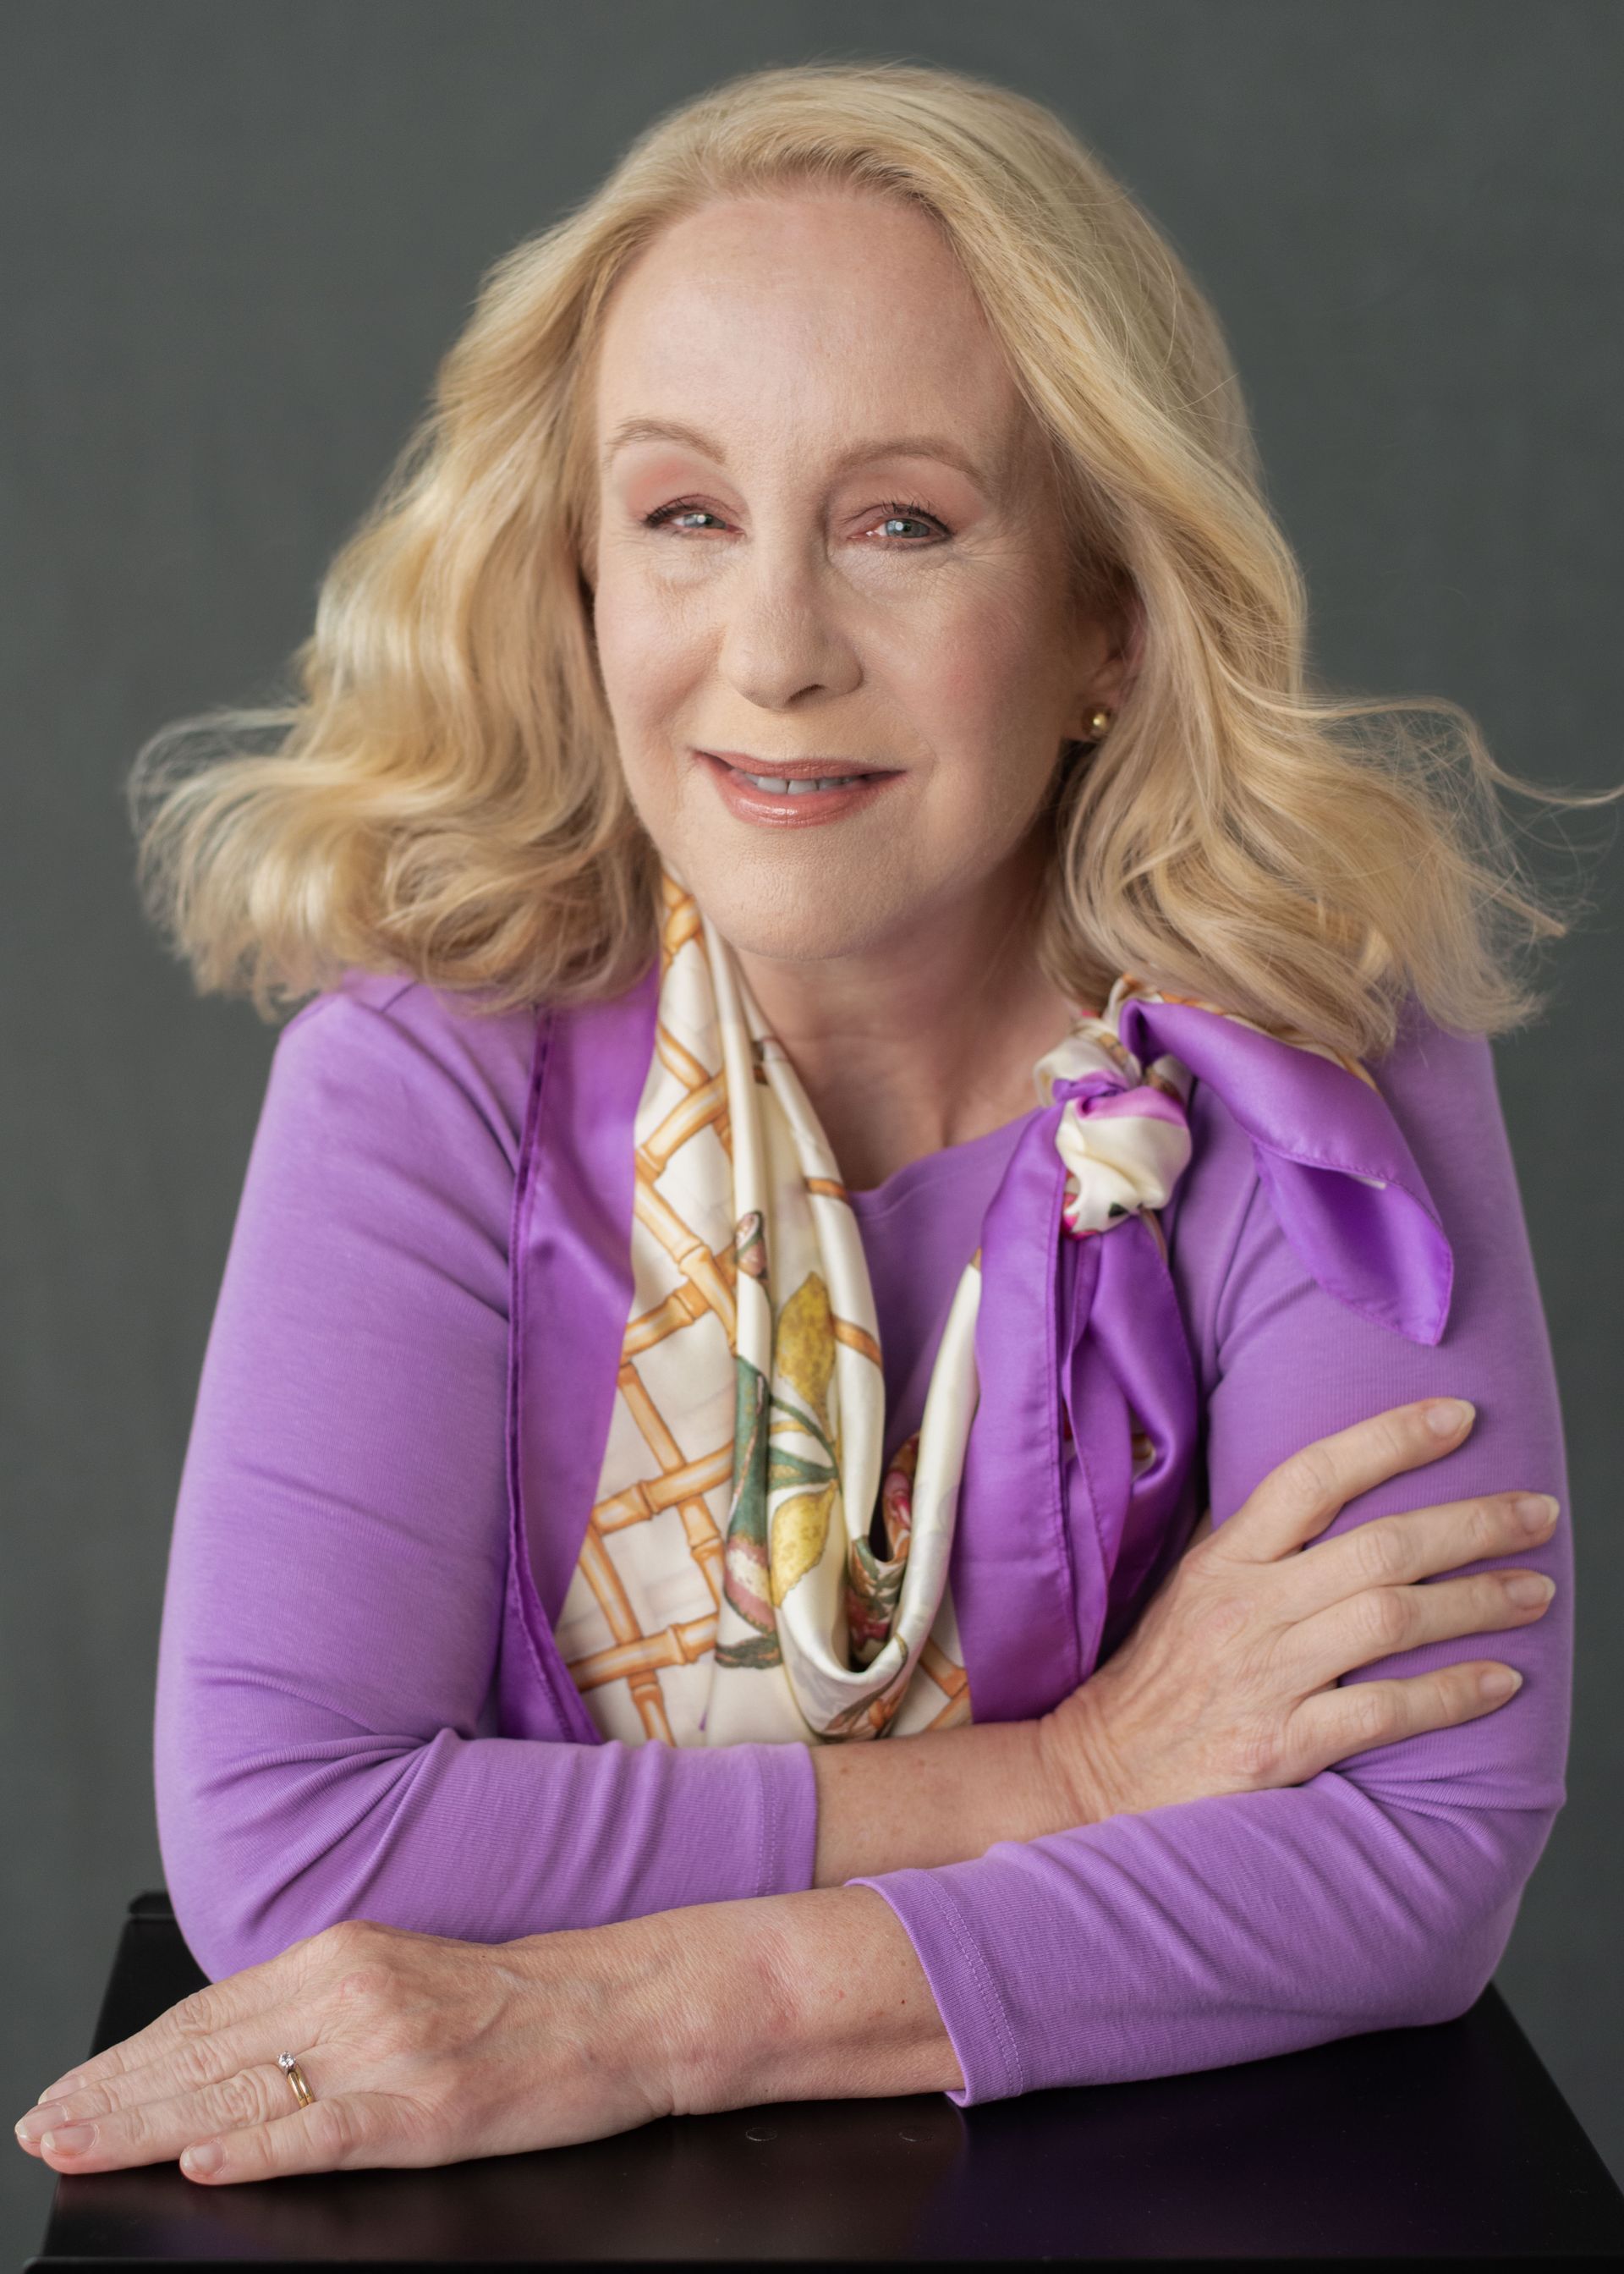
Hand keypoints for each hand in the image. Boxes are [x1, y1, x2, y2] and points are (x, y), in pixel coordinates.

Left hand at [13, 1913, 683, 2183]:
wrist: (619, 2005)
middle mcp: (353, 1990)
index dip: (127, 2060)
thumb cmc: (512, 2002)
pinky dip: (257, 2149)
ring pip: (242, 2093)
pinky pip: (324, 2130)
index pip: (206, 2016)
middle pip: (206, 2054)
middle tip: (41, 2130)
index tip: (66, 2093)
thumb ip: (314, 2008)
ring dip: (148, 2127)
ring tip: (81, 2146)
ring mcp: (388, 2049)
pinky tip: (204, 2161)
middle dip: (112, 2098)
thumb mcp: (399, 1979)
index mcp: (341, 1954)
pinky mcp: (427, 2105)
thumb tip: (217, 2057)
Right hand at [1036, 1396, 1559, 1822]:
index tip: (1459, 1416)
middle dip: (1472, 1523)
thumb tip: (1330, 1487)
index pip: (1312, 1475)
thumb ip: (1253, 1541)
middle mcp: (1245, 1608)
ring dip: (1477, 1602)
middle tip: (1539, 1511)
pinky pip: (1383, 1711)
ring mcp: (1262, 1677)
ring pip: (1390, 1618)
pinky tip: (1501, 1681)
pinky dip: (1450, 1694)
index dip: (1389, 1439)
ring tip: (1536, 1592)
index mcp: (1224, 1560)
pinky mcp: (1278, 1747)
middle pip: (1377, 1546)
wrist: (1097, 1776)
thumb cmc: (1160, 1678)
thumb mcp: (1189, 1588)